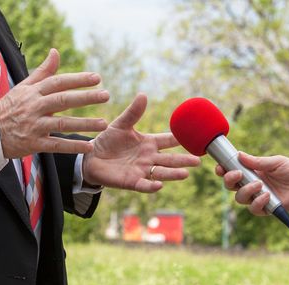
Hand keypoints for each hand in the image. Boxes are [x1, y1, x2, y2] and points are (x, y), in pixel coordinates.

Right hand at [0, 48, 108, 157]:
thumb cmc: (10, 107)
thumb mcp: (24, 87)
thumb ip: (43, 72)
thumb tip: (55, 51)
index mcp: (34, 92)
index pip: (59, 82)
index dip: (78, 79)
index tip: (97, 78)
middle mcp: (34, 107)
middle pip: (63, 100)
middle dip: (86, 97)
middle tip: (106, 95)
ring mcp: (34, 126)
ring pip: (63, 124)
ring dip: (85, 123)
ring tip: (104, 123)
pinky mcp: (34, 144)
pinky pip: (56, 145)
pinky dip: (73, 146)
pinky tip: (89, 146)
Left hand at [82, 93, 200, 192]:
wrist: (90, 157)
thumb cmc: (107, 140)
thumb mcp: (121, 124)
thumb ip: (133, 112)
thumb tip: (143, 95)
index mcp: (149, 143)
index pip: (168, 141)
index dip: (181, 139)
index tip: (196, 136)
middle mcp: (149, 158)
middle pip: (170, 159)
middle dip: (183, 160)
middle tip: (198, 160)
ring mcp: (142, 171)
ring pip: (161, 172)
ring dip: (173, 174)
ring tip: (185, 174)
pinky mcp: (131, 181)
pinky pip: (144, 185)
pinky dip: (151, 186)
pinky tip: (159, 185)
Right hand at [215, 152, 288, 215]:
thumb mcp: (276, 162)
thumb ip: (257, 162)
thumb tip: (239, 155)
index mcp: (253, 172)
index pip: (232, 172)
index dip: (223, 171)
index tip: (220, 167)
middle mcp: (252, 185)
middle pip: (231, 186)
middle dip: (229, 180)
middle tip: (238, 174)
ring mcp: (258, 197)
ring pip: (239, 198)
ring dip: (246, 191)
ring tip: (260, 185)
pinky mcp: (266, 209)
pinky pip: (254, 209)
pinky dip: (258, 202)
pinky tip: (267, 196)